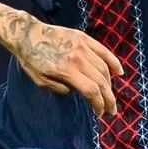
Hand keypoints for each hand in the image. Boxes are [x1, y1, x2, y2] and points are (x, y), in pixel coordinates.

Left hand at [8, 20, 124, 116]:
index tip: (99, 113)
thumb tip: (78, 92)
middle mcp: (78, 58)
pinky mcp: (84, 38)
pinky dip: (114, 62)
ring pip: (104, 68)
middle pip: (101, 82)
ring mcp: (83, 46)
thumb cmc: (31, 61)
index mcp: (66, 71)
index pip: (91, 91)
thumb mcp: (41, 82)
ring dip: (110, 84)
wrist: (27, 35)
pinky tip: (119, 72)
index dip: (99, 104)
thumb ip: (61, 89)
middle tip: (111, 110)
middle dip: (108, 98)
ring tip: (110, 95)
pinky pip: (104, 51)